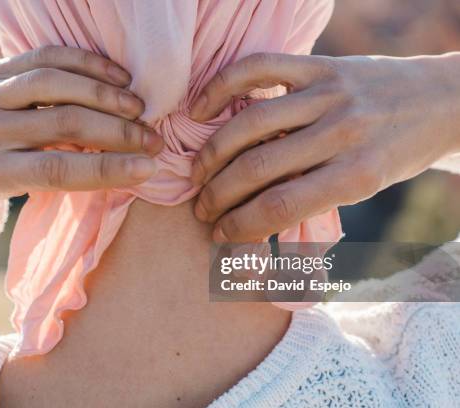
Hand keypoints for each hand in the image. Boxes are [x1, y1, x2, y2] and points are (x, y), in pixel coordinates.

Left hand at [0, 46, 162, 200]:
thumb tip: (126, 165)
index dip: (108, 169)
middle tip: (153, 139)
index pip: (59, 170)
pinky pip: (47, 57)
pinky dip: (87, 64)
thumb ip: (61, 176)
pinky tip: (118, 76)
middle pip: (64, 124)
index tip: (149, 167)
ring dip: (106, 95)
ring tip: (138, 107)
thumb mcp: (17, 188)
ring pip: (56, 85)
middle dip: (118, 132)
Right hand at [189, 52, 459, 241]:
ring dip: (212, 154)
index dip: (239, 226)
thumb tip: (254, 225)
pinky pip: (257, 68)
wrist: (440, 100)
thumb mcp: (367, 188)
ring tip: (197, 174)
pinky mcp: (319, 64)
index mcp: (357, 175)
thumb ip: (314, 201)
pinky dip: (221, 87)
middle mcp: (341, 132)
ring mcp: (328, 94)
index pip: (280, 207)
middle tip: (203, 209)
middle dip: (218, 196)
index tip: (219, 235)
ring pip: (250, 124)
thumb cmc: (397, 154)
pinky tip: (199, 109)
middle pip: (258, 169)